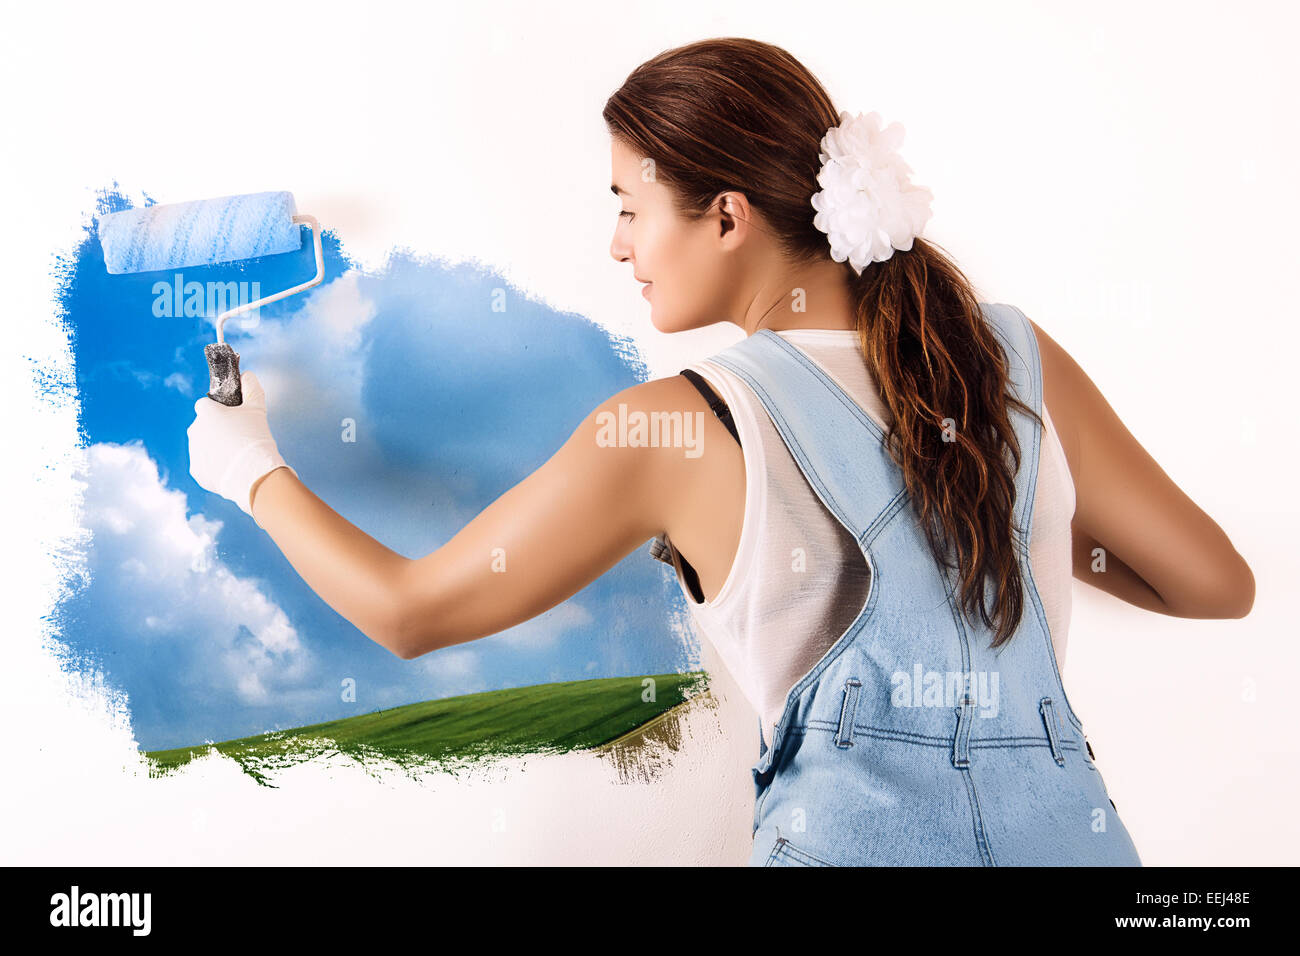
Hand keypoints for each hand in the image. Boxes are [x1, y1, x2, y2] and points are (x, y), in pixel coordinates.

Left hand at [187, 370, 297, 520]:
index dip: (218, 410)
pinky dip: (214, 466)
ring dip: (214, 447)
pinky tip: (230, 468)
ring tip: (236, 456)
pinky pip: (204, 465)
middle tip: (237, 438)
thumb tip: (247, 375)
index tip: (230, 418)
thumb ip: (251, 388)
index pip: (204, 405)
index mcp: (206, 412)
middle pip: (203, 426)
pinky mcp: (196, 471)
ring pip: (202, 445)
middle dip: (215, 430)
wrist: (254, 473)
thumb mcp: (258, 409)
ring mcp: (194, 451)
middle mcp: (195, 430)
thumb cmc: (256, 438)